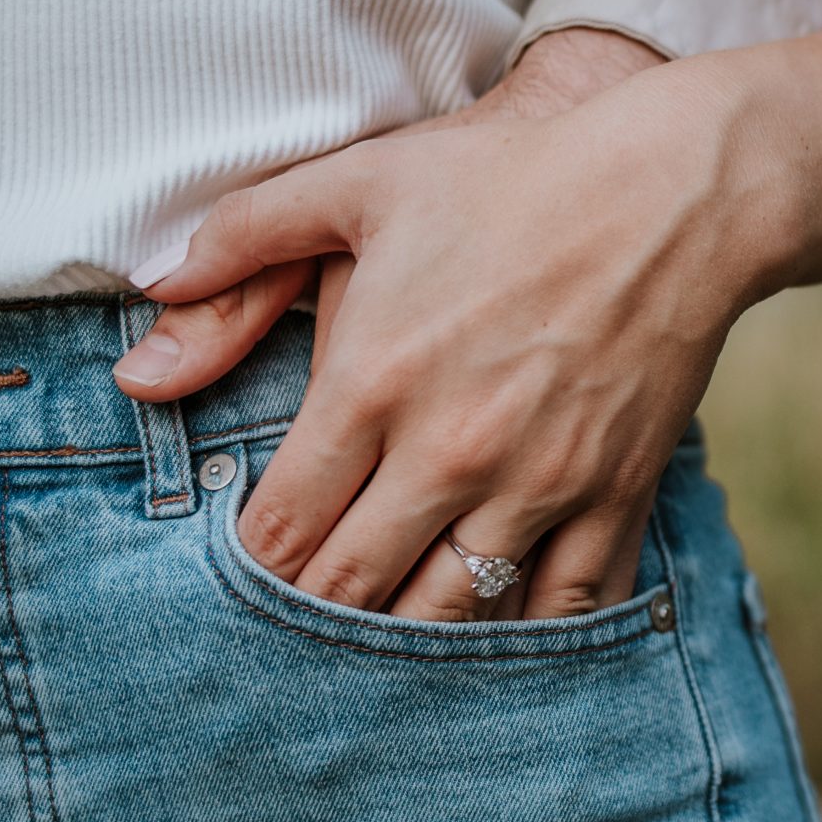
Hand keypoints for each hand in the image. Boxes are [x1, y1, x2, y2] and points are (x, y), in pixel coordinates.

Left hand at [115, 55, 757, 619]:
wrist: (674, 189)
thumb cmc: (511, 179)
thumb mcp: (362, 182)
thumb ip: (243, 240)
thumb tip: (147, 298)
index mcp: (374, 381)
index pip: (282, 529)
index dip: (247, 574)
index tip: (239, 582)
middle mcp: (451, 450)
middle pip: (353, 590)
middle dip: (309, 623)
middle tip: (289, 635)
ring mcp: (540, 483)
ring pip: (451, 616)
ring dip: (405, 642)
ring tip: (378, 641)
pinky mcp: (615, 495)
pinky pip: (561, 610)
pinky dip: (520, 641)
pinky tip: (492, 641)